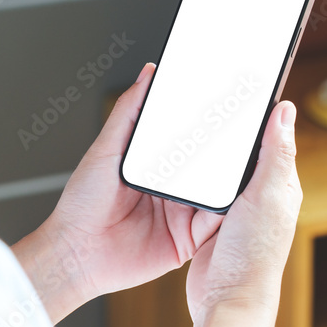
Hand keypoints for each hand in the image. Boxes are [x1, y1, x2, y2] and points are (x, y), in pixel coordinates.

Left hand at [15, 62, 301, 323]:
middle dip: (231, 150)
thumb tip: (148, 74)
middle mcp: (176, 187)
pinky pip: (216, 222)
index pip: (193, 139)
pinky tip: (236, 195)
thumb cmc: (82, 204)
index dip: (211, 124)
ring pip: (220, 192)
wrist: (74, 252)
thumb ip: (129, 112)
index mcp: (158, 164)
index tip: (229, 105)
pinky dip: (229, 210)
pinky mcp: (189, 239)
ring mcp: (185, 213)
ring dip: (235, 179)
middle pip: (212, 165)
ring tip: (251, 160)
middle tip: (250, 130)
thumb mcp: (106, 148)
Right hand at [184, 99, 301, 322]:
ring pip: (220, 169)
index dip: (259, 113)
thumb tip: (285, 110)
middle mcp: (260, 195)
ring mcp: (235, 210)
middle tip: (209, 101)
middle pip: (242, 151)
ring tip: (191, 126)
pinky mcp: (211, 223)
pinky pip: (201, 190)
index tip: (243, 88)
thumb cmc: (253, 255)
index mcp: (280, 184)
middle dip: (229, 130)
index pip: (271, 137)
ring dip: (208, 153)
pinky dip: (193, 177)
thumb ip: (276, 153)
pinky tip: (180, 167)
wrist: (228, 300)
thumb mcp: (267, 195)